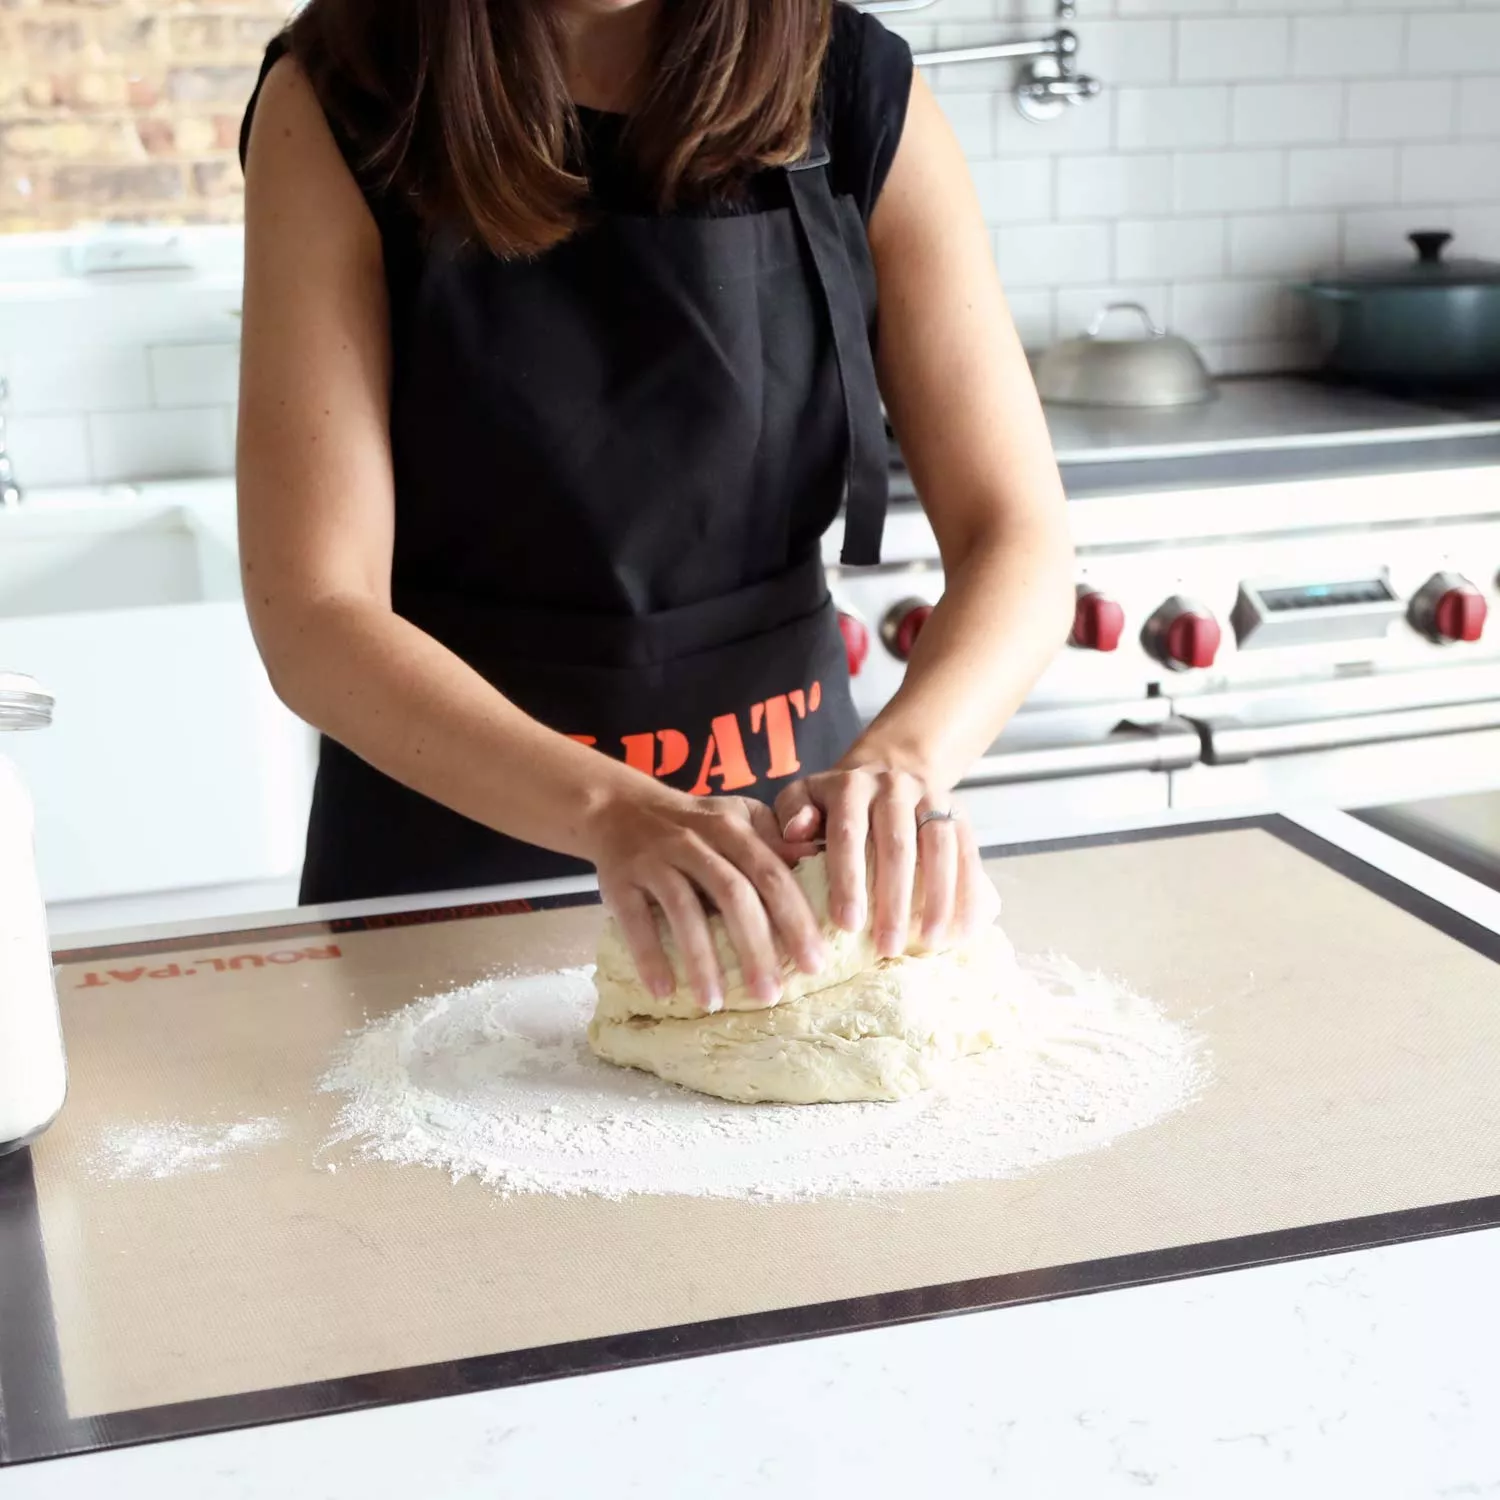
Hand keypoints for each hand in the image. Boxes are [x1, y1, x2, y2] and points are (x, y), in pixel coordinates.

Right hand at [584, 789, 829, 1011]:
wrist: (619, 808)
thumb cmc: (693, 824)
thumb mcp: (736, 817)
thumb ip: (776, 840)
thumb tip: (823, 865)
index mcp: (731, 828)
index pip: (770, 873)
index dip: (794, 918)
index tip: (815, 963)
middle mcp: (693, 841)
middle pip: (732, 894)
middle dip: (755, 947)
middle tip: (771, 994)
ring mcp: (654, 860)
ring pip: (683, 910)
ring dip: (701, 960)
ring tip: (714, 1003)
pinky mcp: (618, 881)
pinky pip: (635, 921)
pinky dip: (649, 957)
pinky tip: (665, 991)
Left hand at [774, 764, 996, 957]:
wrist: (886, 770)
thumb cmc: (834, 804)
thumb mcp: (803, 798)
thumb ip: (790, 815)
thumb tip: (795, 836)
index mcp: (850, 786)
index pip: (849, 833)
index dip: (848, 879)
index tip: (847, 925)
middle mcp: (893, 786)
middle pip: (898, 844)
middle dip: (894, 899)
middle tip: (888, 947)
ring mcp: (931, 797)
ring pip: (939, 847)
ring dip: (938, 897)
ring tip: (931, 942)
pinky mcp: (958, 813)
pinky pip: (969, 852)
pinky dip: (969, 891)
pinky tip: (965, 930)